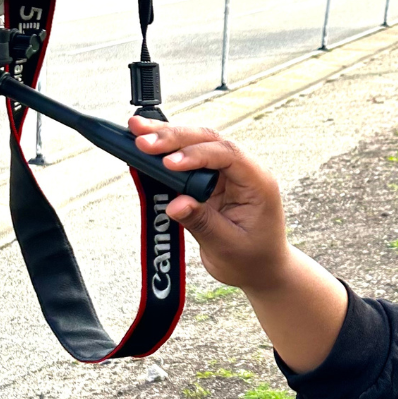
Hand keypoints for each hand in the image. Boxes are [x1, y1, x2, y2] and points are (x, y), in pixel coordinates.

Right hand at [129, 117, 290, 292]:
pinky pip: (188, 160)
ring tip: (136, 129)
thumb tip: (175, 204)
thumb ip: (203, 222)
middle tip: (142, 139)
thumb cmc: (252, 259)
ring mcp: (226, 173)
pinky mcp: (210, 180)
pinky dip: (167, 152)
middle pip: (209, 141)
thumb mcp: (228, 246)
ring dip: (167, 137)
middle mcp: (243, 171)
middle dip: (175, 137)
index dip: (197, 155)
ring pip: (196, 144)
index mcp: (257, 182)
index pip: (228, 155)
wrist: (261, 269)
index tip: (170, 163)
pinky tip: (145, 145)